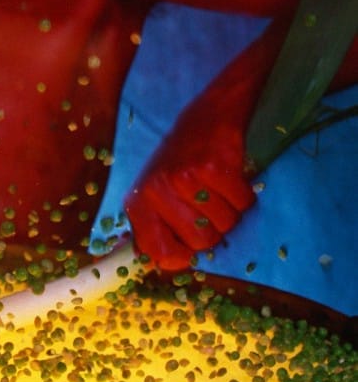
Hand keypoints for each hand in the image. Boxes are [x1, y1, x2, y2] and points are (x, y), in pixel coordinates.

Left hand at [124, 94, 255, 270]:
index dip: (183, 256)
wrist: (208, 116)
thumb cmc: (180, 163)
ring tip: (218, 188)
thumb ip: (153, 229)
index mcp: (138, 204)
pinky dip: (244, 194)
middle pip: (202, 242)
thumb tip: (159, 265)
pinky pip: (242, 203)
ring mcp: (183, 179)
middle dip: (214, 230)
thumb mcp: (155, 196)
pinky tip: (231, 176)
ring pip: (226, 224)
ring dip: (231, 211)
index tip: (191, 245)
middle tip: (208, 205)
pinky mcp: (212, 167)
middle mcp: (155, 192)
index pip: (160, 255)